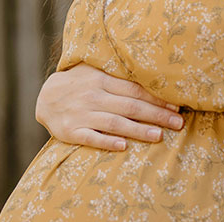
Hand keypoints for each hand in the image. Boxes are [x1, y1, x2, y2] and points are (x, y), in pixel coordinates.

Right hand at [35, 63, 184, 150]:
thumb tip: (153, 79)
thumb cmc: (79, 85)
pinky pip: (91, 138)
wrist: (45, 98)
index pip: (135, 90)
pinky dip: (107, 142)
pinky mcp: (72, 132)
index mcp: (102, 81)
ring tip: (158, 136)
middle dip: (156, 115)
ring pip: (115, 123)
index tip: (176, 106)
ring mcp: (82, 115)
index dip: (157, 98)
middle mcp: (94, 97)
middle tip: (178, 124)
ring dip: (138, 130)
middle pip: (130, 107)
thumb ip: (118, 76)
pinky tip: (123, 146)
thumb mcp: (95, 73)